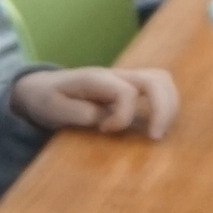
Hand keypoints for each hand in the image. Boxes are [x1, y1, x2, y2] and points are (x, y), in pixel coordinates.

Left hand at [10, 65, 178, 140]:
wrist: (42, 87)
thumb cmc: (47, 99)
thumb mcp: (52, 108)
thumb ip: (76, 113)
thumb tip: (102, 118)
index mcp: (96, 78)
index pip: (125, 92)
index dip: (121, 117)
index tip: (104, 131)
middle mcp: (116, 75)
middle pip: (156, 78)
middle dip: (163, 108)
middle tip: (154, 137)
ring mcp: (125, 79)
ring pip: (162, 80)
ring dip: (169, 106)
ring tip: (158, 132)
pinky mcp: (130, 88)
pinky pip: (159, 89)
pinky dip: (165, 106)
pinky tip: (156, 127)